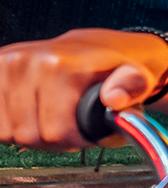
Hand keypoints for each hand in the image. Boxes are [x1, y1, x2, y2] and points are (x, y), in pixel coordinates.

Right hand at [0, 29, 167, 149]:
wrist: (88, 47)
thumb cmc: (110, 68)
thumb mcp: (135, 76)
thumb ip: (133, 86)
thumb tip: (114, 99)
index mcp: (57, 65)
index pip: (56, 131)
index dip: (77, 140)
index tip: (90, 132)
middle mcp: (24, 62)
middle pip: (30, 134)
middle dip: (55, 140)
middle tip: (71, 127)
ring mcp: (3, 65)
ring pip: (8, 132)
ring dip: (32, 135)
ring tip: (52, 120)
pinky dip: (12, 126)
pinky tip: (31, 115)